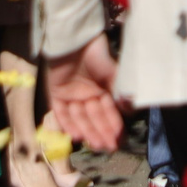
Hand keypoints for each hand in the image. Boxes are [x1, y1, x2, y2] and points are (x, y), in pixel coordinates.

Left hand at [44, 35, 124, 152]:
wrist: (73, 40)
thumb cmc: (95, 53)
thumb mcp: (112, 73)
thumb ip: (119, 91)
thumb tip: (130, 110)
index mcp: (101, 88)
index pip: (108, 111)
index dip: (114, 125)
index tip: (119, 139)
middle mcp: (87, 94)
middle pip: (94, 117)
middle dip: (101, 132)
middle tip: (108, 147)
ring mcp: (71, 94)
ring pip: (80, 117)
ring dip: (87, 130)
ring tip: (95, 144)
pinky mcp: (56, 92)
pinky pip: (61, 112)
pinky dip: (68, 123)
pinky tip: (76, 136)